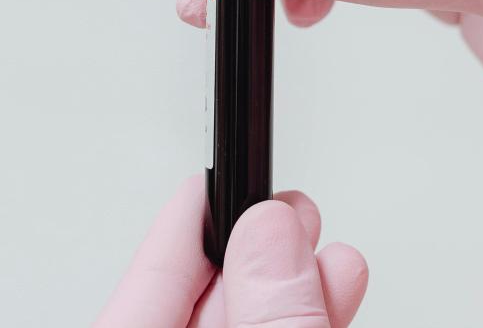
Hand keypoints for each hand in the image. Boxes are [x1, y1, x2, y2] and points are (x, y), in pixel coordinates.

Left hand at [94, 177, 367, 327]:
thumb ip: (270, 318)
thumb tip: (268, 234)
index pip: (149, 278)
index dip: (191, 218)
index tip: (228, 170)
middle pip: (194, 296)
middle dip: (253, 246)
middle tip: (290, 209)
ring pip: (239, 323)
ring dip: (290, 284)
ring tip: (326, 251)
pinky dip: (297, 320)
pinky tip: (333, 290)